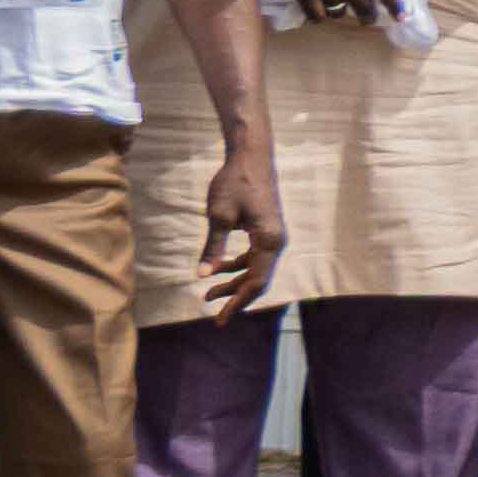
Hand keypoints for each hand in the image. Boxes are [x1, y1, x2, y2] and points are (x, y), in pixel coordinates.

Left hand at [192, 140, 284, 315]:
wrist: (251, 157)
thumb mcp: (219, 217)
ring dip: (234, 282)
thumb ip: (212, 248)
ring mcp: (273, 236)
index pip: (256, 281)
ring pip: (255, 269)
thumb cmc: (235, 184)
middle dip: (234, 296)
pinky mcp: (266, 230)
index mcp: (269, 241)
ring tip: (208, 292)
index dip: (238, 302)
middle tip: (209, 307)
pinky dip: (237, 267)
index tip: (220, 318)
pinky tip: (217, 268)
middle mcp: (276, 242)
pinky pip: (254, 257)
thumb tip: (201, 275)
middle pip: (258, 279)